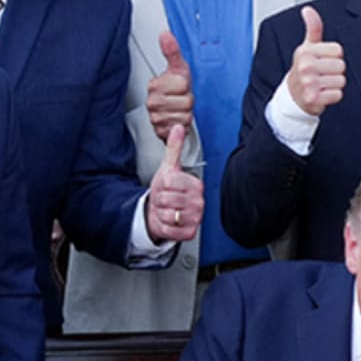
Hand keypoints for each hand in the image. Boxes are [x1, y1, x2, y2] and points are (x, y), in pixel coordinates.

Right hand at [144, 31, 193, 142]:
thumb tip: (165, 34)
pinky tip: (177, 120)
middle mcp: (152, 101)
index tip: (180, 86)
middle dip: (187, 102)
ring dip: (186, 114)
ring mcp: (155, 117)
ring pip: (184, 116)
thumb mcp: (178, 68)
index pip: (182, 85)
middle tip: (181, 99)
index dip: (187, 87)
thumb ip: (172, 51)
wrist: (172, 111)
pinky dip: (182, 126)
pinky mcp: (159, 131)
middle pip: (186, 102)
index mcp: (155, 84)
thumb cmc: (176, 89)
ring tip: (179, 109)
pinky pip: (180, 129)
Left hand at [145, 124, 203, 242]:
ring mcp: (196, 218)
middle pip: (166, 199)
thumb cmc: (167, 191)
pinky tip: (169, 222)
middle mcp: (199, 202)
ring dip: (161, 213)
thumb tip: (178, 128)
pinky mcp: (190, 233)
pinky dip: (163, 227)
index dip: (162, 185)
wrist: (165, 212)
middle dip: (160, 200)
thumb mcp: (169, 168)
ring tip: (167, 210)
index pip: (169, 182)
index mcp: (196, 184)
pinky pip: (168, 229)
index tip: (167, 187)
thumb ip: (174, 148)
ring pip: (166, 214)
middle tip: (166, 200)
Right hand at [286, 6, 345, 115]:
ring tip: (323, 84)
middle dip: (335, 71)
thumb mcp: (307, 47)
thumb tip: (308, 10)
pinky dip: (333, 96)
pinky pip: (337, 95)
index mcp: (305, 52)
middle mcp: (305, 67)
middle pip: (341, 66)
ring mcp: (309, 84)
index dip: (334, 56)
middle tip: (323, 74)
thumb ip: (313, 28)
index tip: (324, 60)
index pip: (338, 51)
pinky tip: (323, 93)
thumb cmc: (304, 69)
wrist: (293, 95)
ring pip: (341, 81)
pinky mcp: (313, 99)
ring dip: (334, 84)